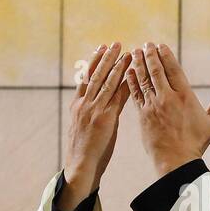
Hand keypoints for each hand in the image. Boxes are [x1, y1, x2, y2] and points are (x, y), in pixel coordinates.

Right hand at [61, 42, 131, 210]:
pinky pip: (116, 97)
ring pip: (106, 83)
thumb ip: (89, 112)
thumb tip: (98, 105)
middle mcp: (84, 104)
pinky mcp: (104, 119)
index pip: (86, 78)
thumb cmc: (83, 152)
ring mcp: (93, 110)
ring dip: (117, 66)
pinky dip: (123, 84)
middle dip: (106, 58)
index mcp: (77, 105)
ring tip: (126, 52)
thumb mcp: (83, 127)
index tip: (101, 48)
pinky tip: (131, 75)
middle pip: (95, 75)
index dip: (94, 62)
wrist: (79, 167)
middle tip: (115, 43)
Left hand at [126, 42, 209, 176]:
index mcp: (184, 96)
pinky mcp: (143, 115)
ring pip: (144, 79)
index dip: (166, 56)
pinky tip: (129, 72)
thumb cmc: (196, 144)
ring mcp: (153, 106)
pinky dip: (132, 81)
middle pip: (156, 70)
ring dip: (138, 64)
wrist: (176, 161)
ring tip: (135, 52)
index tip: (160, 45)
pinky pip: (135, 94)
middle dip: (150, 55)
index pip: (173, 70)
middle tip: (146, 44)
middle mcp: (167, 97)